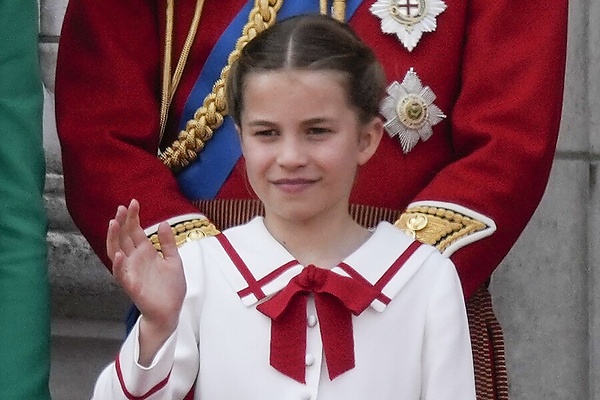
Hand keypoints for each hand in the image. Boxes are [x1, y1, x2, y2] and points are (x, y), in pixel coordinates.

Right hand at [107, 199, 185, 339]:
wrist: (172, 310)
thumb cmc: (171, 287)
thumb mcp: (174, 260)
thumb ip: (168, 243)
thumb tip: (163, 223)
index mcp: (145, 252)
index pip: (134, 231)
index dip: (133, 217)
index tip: (133, 202)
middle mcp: (135, 259)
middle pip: (123, 237)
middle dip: (122, 222)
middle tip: (122, 207)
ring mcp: (131, 272)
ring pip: (116, 252)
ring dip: (114, 238)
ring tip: (114, 223)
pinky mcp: (131, 286)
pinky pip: (120, 275)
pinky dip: (118, 265)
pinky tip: (119, 254)